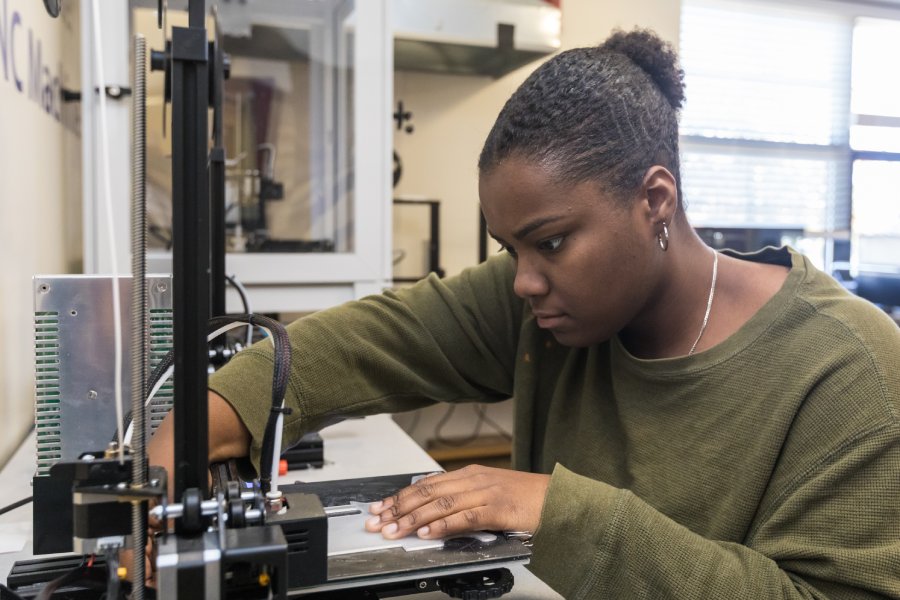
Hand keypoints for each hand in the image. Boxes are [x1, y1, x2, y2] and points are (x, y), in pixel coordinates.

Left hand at [365, 465, 549, 539]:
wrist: (561, 498)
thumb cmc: (528, 499)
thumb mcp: (490, 493)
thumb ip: (464, 500)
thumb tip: (435, 514)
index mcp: (470, 474)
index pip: (427, 484)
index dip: (400, 496)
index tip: (380, 507)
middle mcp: (474, 479)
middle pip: (428, 491)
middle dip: (399, 507)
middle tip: (377, 521)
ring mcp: (486, 492)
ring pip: (441, 503)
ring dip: (414, 518)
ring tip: (395, 529)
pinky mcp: (499, 508)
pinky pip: (466, 516)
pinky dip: (444, 525)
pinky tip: (429, 533)